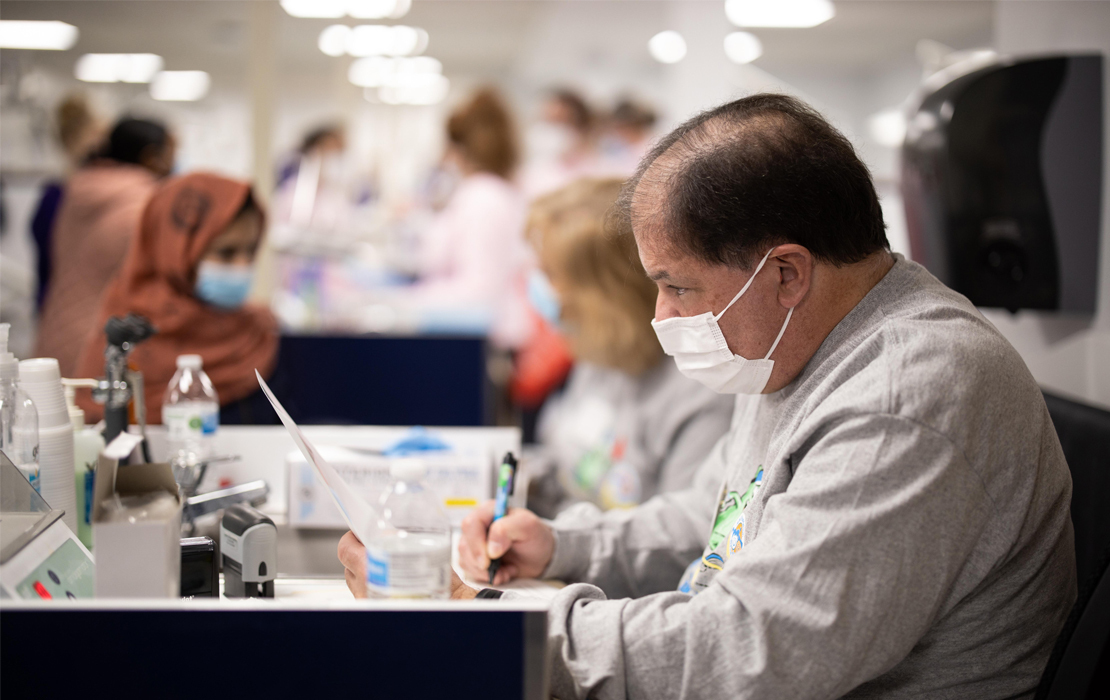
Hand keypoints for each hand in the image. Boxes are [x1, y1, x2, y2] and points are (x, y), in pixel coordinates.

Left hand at [340, 529, 478, 599]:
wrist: (451, 610)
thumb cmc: (440, 587)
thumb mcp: (422, 552)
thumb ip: (399, 543)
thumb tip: (388, 533)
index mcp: (371, 573)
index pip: (345, 549)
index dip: (351, 537)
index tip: (360, 530)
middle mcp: (365, 591)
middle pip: (349, 565)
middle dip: (360, 553)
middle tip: (377, 544)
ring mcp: (369, 604)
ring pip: (357, 581)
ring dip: (368, 569)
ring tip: (387, 563)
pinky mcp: (378, 611)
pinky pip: (368, 594)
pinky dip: (377, 584)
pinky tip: (394, 580)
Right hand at [458, 500, 553, 584]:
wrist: (540, 556)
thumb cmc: (535, 536)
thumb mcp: (528, 526)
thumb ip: (507, 529)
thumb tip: (490, 548)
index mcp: (489, 511)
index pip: (471, 524)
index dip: (477, 542)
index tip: (491, 557)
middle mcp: (479, 526)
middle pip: (465, 543)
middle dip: (480, 561)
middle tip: (497, 568)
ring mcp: (475, 543)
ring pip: (465, 559)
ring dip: (485, 571)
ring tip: (506, 569)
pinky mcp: (476, 559)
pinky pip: (470, 570)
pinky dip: (486, 576)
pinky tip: (502, 573)